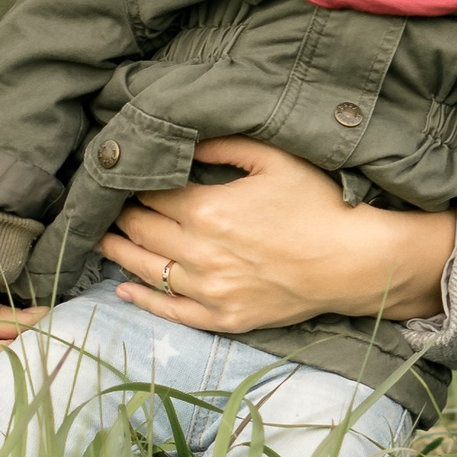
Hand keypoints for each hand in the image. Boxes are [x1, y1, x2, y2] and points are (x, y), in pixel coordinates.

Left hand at [96, 137, 452, 333]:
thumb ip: (225, 143)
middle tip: (104, 206)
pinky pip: (172, 312)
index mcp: (207, 209)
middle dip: (119, 216)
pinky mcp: (226, 318)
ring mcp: (211, 290)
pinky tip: (123, 288)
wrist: (355, 261)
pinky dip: (143, 300)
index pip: (151, 195)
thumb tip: (185, 138)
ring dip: (119, 252)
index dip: (133, 184)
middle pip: (142, 231)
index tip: (122, 177)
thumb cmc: (318, 203)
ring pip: (147, 270)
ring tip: (102, 239)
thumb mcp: (274, 158)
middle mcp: (200, 253)